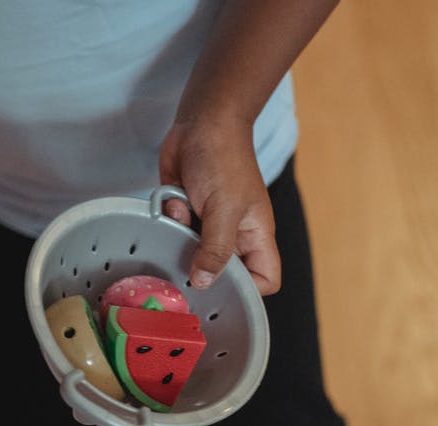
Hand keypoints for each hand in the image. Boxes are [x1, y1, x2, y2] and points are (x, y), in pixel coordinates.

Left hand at [158, 117, 279, 295]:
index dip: (250, 290)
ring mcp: (208, 225)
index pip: (266, 280)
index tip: (222, 288)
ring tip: (184, 211)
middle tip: (186, 254)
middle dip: (201, 264)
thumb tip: (204, 283)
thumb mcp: (224, 209)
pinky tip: (175, 197)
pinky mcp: (185, 213)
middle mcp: (234, 235)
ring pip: (191, 253)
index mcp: (256, 236)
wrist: (201, 123)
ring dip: (181, 235)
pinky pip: (173, 231)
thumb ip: (216, 249)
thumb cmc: (224, 159)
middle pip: (223, 272)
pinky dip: (171, 216)